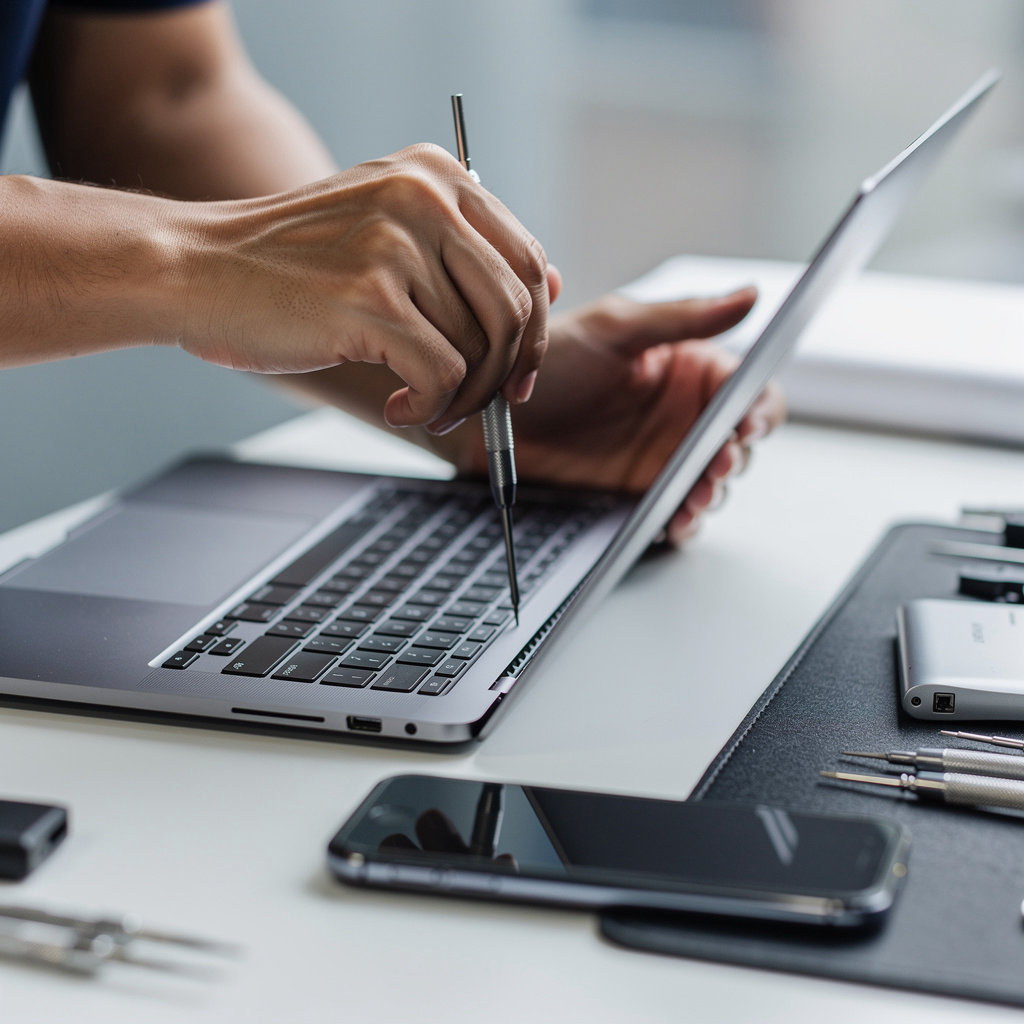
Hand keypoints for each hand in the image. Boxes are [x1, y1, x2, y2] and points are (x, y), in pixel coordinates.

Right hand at [173, 144, 551, 430]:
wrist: (196, 267)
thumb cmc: (292, 263)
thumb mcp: (385, 228)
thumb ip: (463, 250)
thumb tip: (550, 286)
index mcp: (438, 175)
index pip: (527, 261)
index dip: (535, 330)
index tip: (519, 372)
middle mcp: (424, 198)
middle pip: (516, 309)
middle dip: (508, 373)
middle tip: (481, 405)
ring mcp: (396, 245)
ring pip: (479, 349)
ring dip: (460, 397)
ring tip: (421, 403)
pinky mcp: (370, 299)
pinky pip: (442, 376)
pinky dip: (429, 408)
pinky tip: (398, 407)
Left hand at [441, 288, 785, 542]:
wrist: (494, 411)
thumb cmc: (550, 360)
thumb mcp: (617, 328)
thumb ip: (684, 318)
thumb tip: (750, 296)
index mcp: (688, 369)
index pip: (746, 391)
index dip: (757, 410)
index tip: (747, 424)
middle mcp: (682, 414)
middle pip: (736, 442)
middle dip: (734, 456)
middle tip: (718, 462)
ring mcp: (663, 455)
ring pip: (712, 480)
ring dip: (712, 491)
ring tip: (696, 495)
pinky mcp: (639, 491)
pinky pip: (676, 511)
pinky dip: (683, 520)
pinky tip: (676, 519)